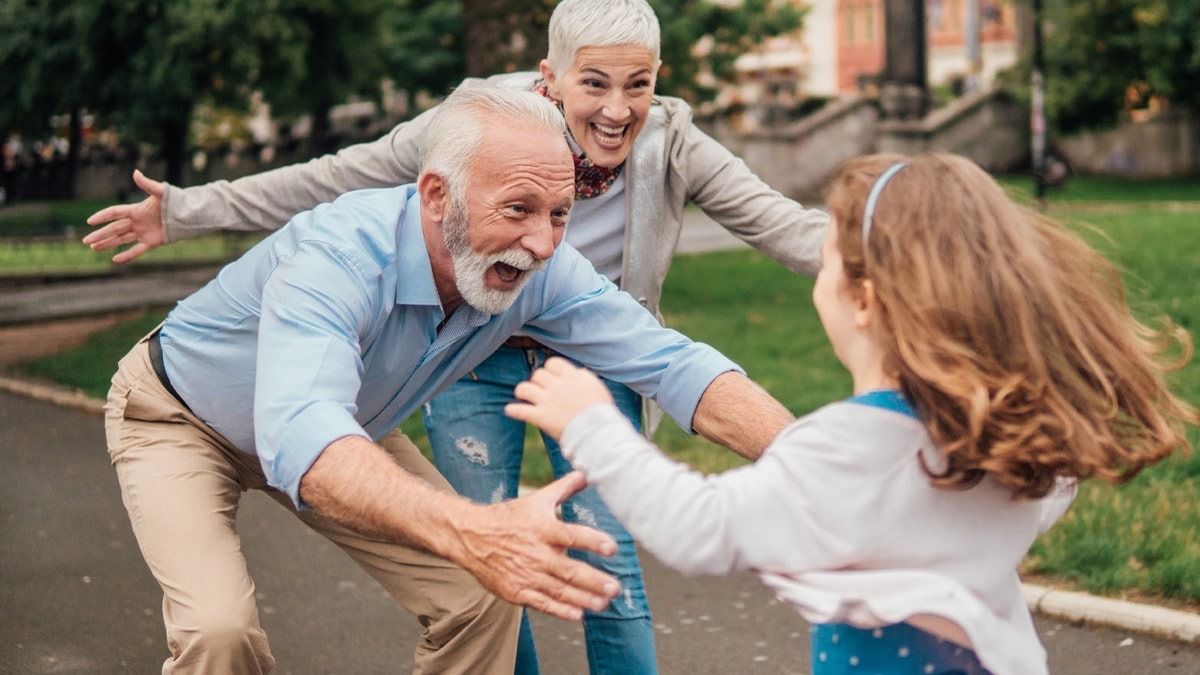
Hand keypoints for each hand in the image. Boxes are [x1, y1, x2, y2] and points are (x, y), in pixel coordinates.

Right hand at [83, 170, 167, 263]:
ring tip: (94, 247)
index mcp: (136, 210)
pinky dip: (127, 255)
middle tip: (86, 241)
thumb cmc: (175, 200)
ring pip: (121, 239)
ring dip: (108, 243)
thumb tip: (135, 172)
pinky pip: (137, 250)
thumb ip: (147, 184)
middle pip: (114, 229)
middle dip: (100, 235)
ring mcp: (143, 232)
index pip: (115, 213)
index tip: (89, 221)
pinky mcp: (152, 242)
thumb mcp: (161, 192)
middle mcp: (137, 222)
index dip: (102, 216)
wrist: (189, 214)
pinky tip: (115, 260)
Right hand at [455, 471, 618, 620]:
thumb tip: (587, 472)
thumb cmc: (508, 518)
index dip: (593, 541)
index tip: (612, 548)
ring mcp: (525, 574)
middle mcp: (535, 553)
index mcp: (542, 528)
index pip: (572, 535)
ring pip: (559, 590)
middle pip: (568, 569)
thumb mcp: (536, 499)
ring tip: (603, 603)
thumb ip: (564, 488)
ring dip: (583, 598)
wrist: (470, 536)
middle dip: (594, 580)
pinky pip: (542, 604)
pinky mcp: (516, 591)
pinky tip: (578, 614)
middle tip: (614, 587)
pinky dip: (560, 610)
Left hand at [506, 357, 613, 438]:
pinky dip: (513, 410)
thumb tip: (577, 372)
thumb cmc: (601, 411)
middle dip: (537, 381)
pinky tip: (510, 410)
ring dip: (522, 392)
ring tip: (523, 397)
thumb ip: (584, 377)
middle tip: (539, 390)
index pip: (553, 363)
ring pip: (524, 388)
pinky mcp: (541, 417)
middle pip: (537, 374)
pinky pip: (520, 410)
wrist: (598, 431)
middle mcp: (557, 386)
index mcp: (571, 377)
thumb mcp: (597, 387)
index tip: (552, 377)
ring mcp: (547, 401)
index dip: (550, 369)